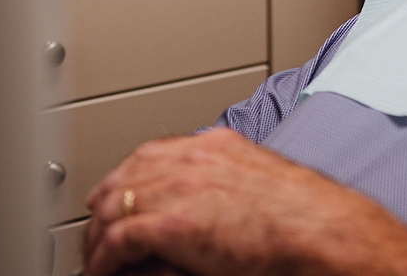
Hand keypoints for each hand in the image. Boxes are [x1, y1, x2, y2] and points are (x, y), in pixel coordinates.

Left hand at [83, 128, 406, 275]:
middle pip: (125, 175)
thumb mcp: (257, 175)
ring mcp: (179, 187)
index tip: (111, 196)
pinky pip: (115, 242)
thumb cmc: (297, 211)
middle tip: (93, 234)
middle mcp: (191, 158)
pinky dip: (102, 261)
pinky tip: (102, 272)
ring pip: (113, 207)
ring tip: (95, 260)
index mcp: (213, 144)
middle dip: (104, 205)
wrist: (312, 225)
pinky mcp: (169, 223)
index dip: (125, 177)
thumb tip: (208, 199)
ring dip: (98, 237)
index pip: (151, 152)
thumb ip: (226, 177)